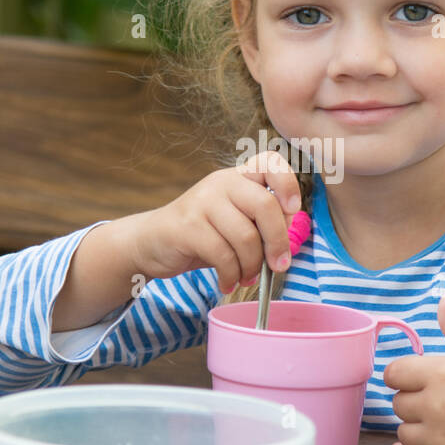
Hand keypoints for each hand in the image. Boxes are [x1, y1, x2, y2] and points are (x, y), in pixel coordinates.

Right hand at [130, 150, 301, 293]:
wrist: (152, 242)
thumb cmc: (203, 234)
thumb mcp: (234, 222)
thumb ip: (260, 224)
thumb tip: (288, 239)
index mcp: (238, 177)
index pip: (269, 162)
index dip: (288, 184)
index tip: (292, 211)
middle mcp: (221, 182)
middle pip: (265, 205)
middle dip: (277, 242)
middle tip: (278, 266)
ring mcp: (203, 202)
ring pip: (246, 236)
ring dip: (252, 266)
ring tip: (246, 278)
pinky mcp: (188, 226)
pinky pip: (223, 255)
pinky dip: (231, 275)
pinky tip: (228, 282)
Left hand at [384, 289, 444, 444]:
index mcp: (442, 374)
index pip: (393, 374)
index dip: (403, 374)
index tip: (417, 377)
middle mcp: (435, 407)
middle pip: (398, 403)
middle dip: (413, 399)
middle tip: (437, 400)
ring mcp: (440, 440)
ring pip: (403, 433)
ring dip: (415, 427)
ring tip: (438, 422)